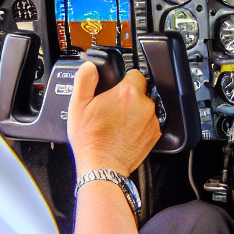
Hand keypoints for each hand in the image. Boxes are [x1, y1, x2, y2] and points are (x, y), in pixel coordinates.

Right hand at [67, 61, 159, 175]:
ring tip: (117, 122)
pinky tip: (125, 131)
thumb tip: (90, 67)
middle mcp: (144, 105)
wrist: (102, 166)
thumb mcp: (78, 105)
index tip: (116, 87)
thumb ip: (85, 79)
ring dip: (135, 111)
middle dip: (128, 97)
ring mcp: (151, 121)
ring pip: (145, 107)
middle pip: (140, 91)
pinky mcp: (155, 134)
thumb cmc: (90, 139)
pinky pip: (149, 122)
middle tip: (112, 108)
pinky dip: (140, 125)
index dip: (123, 79)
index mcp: (127, 93)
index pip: (135, 73)